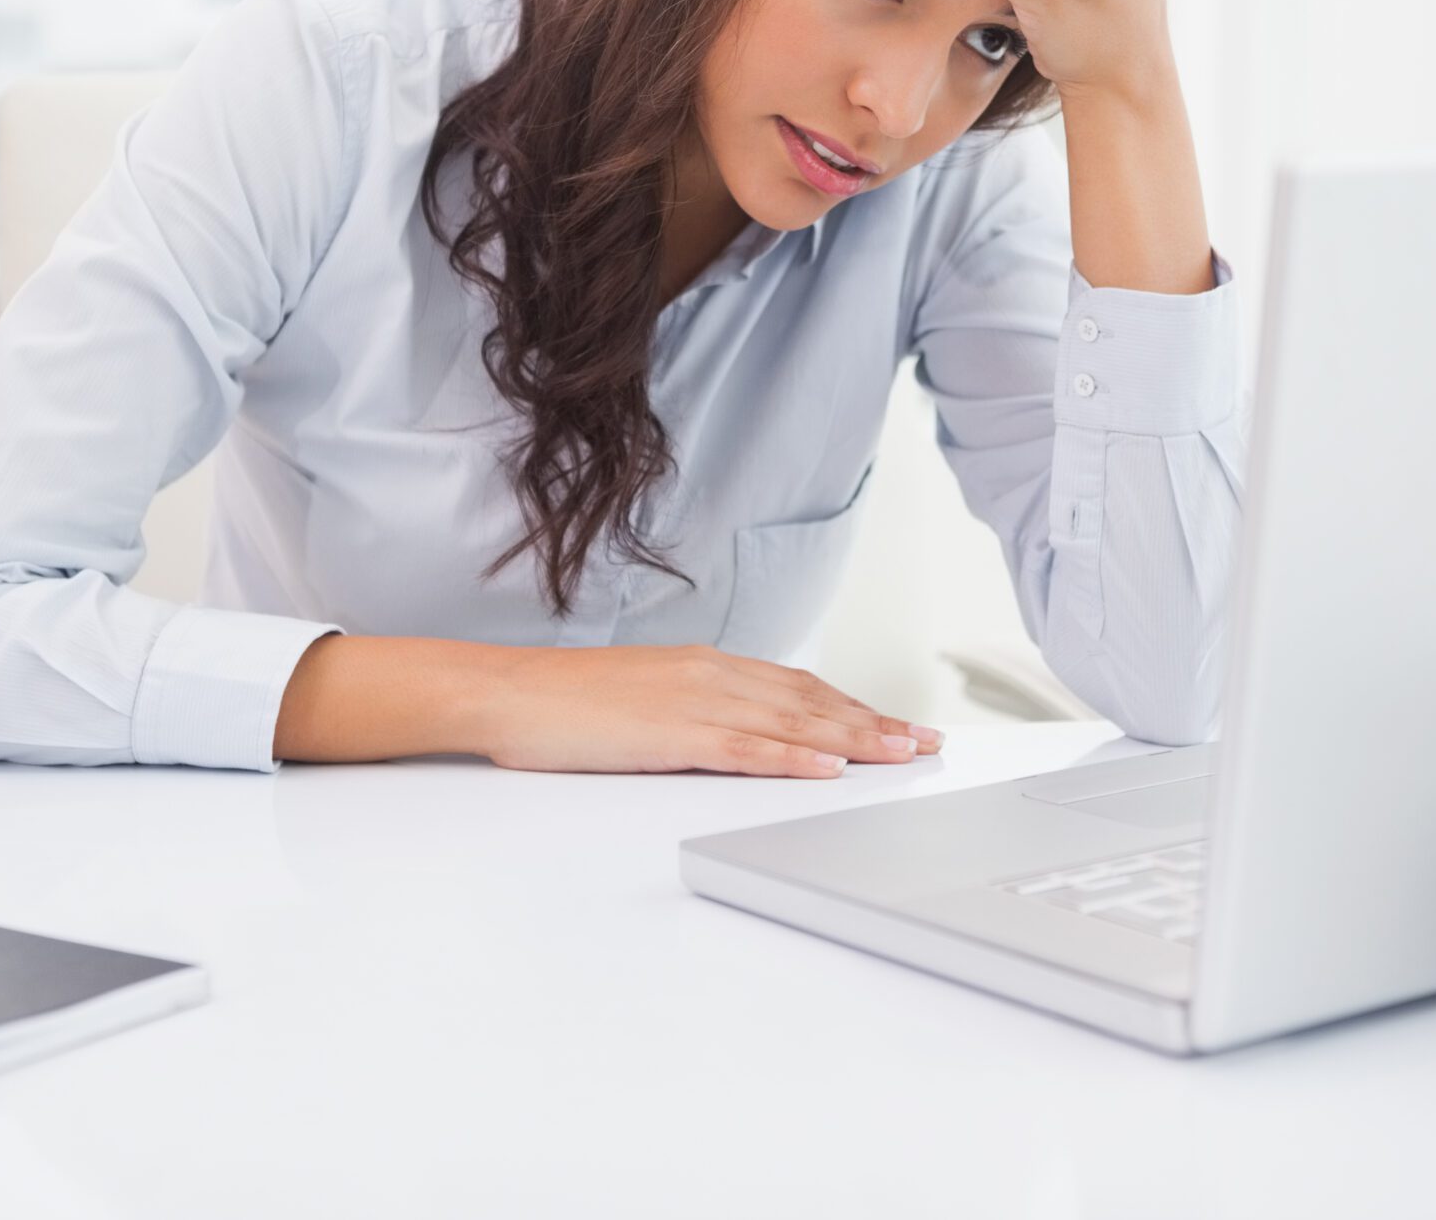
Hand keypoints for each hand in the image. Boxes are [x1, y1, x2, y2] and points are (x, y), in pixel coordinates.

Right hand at [477, 642, 944, 776]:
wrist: (509, 692)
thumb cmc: (565, 702)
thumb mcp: (645, 698)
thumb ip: (695, 708)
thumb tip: (736, 731)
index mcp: (706, 667)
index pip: (798, 686)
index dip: (853, 706)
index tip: (894, 722)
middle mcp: (712, 675)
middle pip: (812, 701)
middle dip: (875, 723)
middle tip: (926, 741)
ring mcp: (695, 702)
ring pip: (793, 721)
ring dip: (855, 739)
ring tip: (903, 753)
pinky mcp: (673, 735)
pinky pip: (746, 748)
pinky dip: (793, 758)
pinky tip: (828, 768)